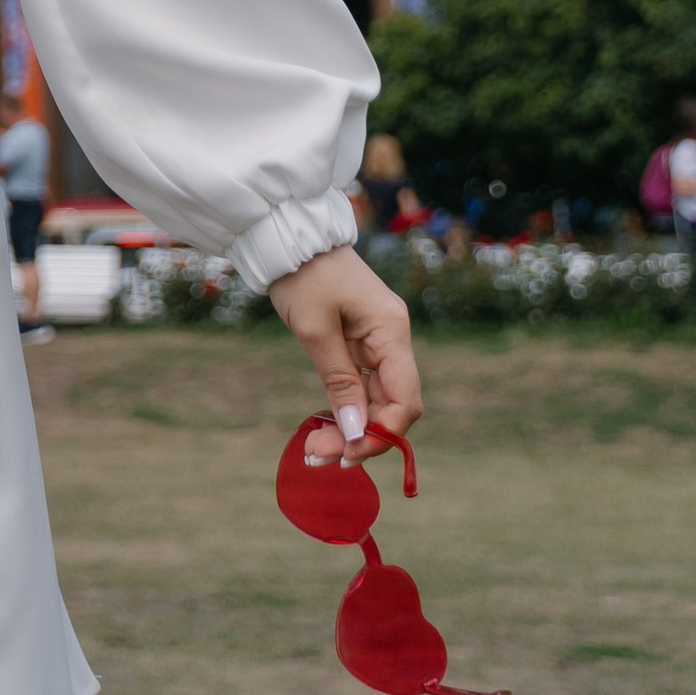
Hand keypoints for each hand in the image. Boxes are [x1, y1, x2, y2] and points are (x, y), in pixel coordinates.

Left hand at [267, 243, 421, 461]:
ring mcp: (377, 341)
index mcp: (391, 331)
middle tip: (318, 456)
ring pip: (375, 401)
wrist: (290, 238)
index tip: (347, 453)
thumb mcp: (316, 330)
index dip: (382, 433)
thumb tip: (357, 434)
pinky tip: (324, 426)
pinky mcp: (360, 343)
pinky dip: (345, 408)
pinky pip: (361, 387)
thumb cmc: (303, 275)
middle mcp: (392, 339)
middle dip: (360, 436)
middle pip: (390, 405)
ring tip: (315, 449)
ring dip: (350, 428)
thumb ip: (339, 382)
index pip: (405, 399)